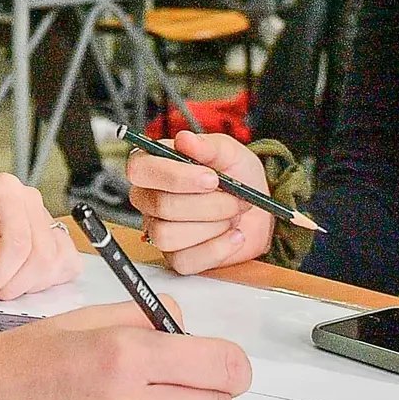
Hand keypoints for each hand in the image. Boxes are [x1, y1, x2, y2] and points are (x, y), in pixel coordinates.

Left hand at [0, 172, 80, 304]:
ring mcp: (40, 217)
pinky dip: (45, 280)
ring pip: (53, 263)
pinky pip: (65, 262)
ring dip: (25, 286)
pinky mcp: (46, 234)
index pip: (17, 243)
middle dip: (8, 285)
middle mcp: (27, 200)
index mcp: (0, 191)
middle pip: (40, 256)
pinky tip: (18, 280)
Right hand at [129, 128, 274, 274]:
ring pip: (168, 235)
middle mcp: (149, 199)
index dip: (175, 176)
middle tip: (233, 198)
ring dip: (212, 225)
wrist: (258, 210)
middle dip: (208, 203)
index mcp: (154, 166)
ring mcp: (158, 230)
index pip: (140, 170)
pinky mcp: (175, 257)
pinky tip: (233, 235)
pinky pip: (184, 260)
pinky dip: (217, 248)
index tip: (211, 178)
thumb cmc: (237, 177)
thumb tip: (184, 139)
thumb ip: (208, 145)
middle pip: (161, 205)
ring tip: (231, 215)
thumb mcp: (229, 153)